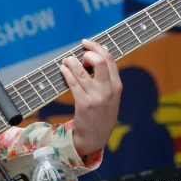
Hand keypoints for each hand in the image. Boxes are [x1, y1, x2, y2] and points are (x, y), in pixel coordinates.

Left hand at [59, 39, 122, 156]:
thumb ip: (107, 79)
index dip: (96, 47)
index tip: (86, 43)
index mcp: (117, 86)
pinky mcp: (84, 104)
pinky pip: (74, 83)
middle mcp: (109, 90)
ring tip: (66, 60)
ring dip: (72, 62)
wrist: (96, 137)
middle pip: (100, 62)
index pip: (109, 59)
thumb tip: (97, 56)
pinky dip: (67, 73)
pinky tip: (63, 69)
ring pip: (83, 73)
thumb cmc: (102, 113)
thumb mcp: (111, 96)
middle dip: (87, 53)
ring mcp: (97, 98)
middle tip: (79, 55)